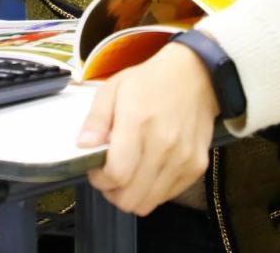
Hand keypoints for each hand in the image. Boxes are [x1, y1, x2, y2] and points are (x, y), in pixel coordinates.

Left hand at [77, 42, 218, 214]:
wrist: (195, 76)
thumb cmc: (151, 81)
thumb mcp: (114, 89)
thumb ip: (96, 119)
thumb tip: (83, 146)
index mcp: (138, 121)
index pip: (116, 174)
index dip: (100, 179)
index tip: (96, 169)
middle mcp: (164, 144)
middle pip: (130, 198)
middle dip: (112, 192)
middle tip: (110, 174)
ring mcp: (183, 158)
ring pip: (148, 203)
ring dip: (132, 194)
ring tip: (129, 172)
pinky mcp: (196, 166)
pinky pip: (167, 196)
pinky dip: (153, 190)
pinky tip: (149, 169)